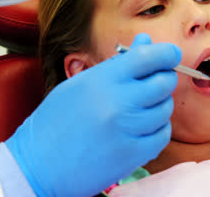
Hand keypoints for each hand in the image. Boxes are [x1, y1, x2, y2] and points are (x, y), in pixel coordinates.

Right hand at [5, 34, 180, 195]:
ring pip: (165, 109)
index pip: (147, 57)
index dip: (166, 52)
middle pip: (163, 83)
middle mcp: (117, 102)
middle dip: (164, 79)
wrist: (38, 165)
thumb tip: (145, 43)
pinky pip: (162, 135)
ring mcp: (127, 130)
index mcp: (102, 80)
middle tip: (154, 83)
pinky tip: (140, 129)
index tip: (171, 54)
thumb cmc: (56, 121)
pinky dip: (157, 129)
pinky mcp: (132, 154)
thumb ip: (117, 64)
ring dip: (158, 106)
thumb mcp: (81, 84)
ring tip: (138, 110)